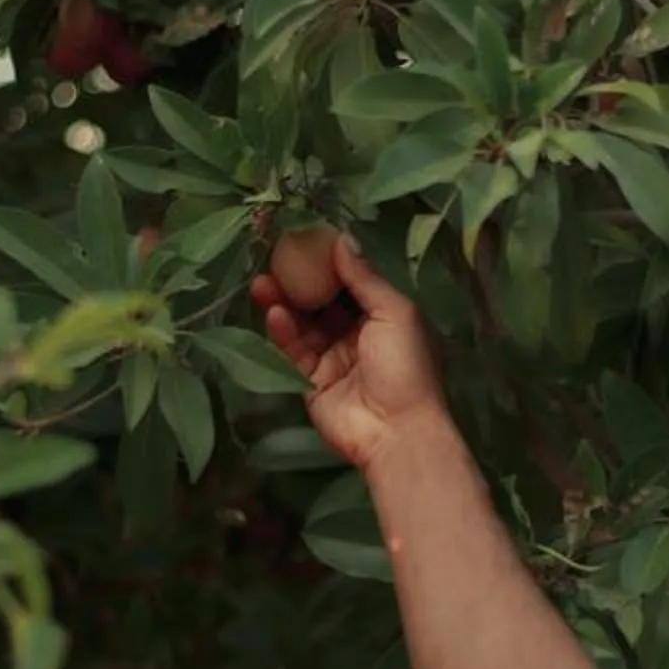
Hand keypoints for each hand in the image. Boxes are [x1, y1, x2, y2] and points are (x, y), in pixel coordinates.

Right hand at [249, 231, 450, 477]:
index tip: (303, 237)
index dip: (327, 261)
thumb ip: (364, 277)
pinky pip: (292, 349)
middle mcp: (356, 333)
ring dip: (283, 301)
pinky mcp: (310, 379)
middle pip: (321, 300)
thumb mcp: (394, 312)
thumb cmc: (406, 366)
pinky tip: (274, 312)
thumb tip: (342, 238)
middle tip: (274, 256)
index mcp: (383, 315)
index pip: (349, 281)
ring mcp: (331, 357)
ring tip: (263, 281)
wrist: (397, 430)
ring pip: (302, 322)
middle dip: (298, 279)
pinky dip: (282, 330)